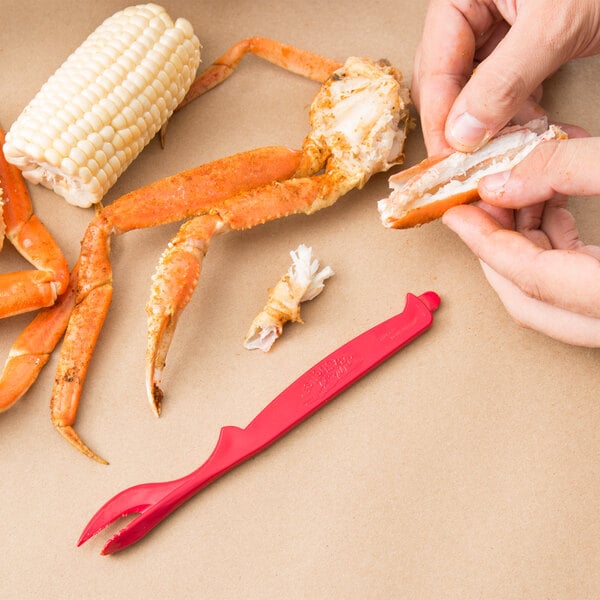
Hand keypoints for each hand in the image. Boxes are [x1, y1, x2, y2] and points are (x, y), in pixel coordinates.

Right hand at [412, 0, 599, 153]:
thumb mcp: (553, 25)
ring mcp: (497, 29)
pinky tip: (534, 128)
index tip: (449, 161)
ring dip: (494, 124)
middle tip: (474, 163)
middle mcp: (472, 12)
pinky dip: (518, 112)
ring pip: (476, 91)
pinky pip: (504, 88)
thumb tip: (462, 134)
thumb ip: (503, 81)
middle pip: (448, 84)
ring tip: (514, 146)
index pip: (433, 69)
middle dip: (465, 125)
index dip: (440, 119)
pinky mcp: (523, 44)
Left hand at [442, 135, 599, 346]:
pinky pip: (571, 279)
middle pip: (527, 298)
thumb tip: (503, 181)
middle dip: (494, 249)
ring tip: (512, 193)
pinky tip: (546, 206)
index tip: (454, 215)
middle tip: (478, 205)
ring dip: (522, 242)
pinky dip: (552, 244)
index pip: (528, 276)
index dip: (484, 242)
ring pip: (546, 291)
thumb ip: (570, 171)